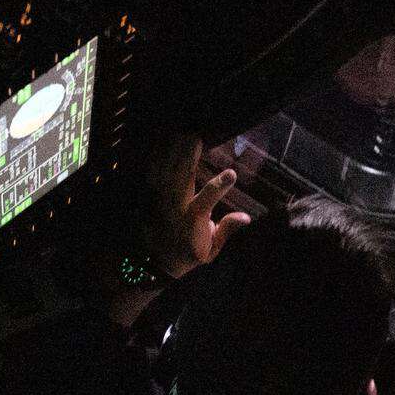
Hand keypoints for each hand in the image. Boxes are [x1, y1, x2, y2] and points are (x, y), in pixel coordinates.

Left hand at [146, 132, 249, 279]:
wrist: (152, 262)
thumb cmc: (187, 254)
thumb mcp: (210, 250)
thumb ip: (226, 230)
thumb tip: (246, 217)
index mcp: (193, 218)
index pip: (209, 198)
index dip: (220, 185)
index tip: (232, 173)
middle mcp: (175, 204)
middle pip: (183, 174)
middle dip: (189, 154)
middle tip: (197, 136)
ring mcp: (159, 198)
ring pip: (165, 168)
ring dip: (173, 149)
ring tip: (181, 132)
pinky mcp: (147, 194)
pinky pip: (150, 170)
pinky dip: (155, 154)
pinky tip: (161, 140)